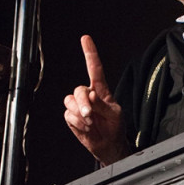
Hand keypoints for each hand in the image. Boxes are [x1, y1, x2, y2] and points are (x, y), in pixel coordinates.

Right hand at [63, 35, 128, 164]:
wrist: (108, 144)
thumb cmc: (115, 127)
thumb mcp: (115, 114)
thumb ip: (102, 104)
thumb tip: (90, 95)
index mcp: (101, 90)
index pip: (94, 68)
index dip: (90, 53)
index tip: (85, 39)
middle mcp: (88, 95)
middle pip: (78, 89)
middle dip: (83, 102)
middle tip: (91, 115)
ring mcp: (78, 105)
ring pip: (70, 101)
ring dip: (80, 113)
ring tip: (91, 122)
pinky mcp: (71, 116)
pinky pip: (68, 115)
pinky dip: (77, 122)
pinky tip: (85, 127)